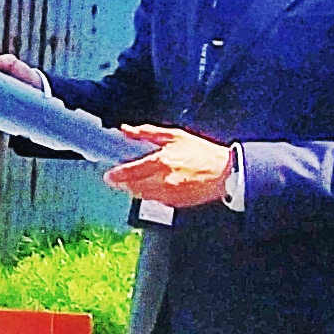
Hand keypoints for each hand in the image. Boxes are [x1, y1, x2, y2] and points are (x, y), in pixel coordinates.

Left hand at [102, 126, 234, 207]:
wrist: (225, 172)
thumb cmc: (202, 152)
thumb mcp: (174, 136)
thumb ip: (147, 133)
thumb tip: (126, 129)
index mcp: (161, 162)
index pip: (130, 172)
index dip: (116, 175)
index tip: (108, 176)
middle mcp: (163, 181)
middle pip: (132, 187)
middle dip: (122, 183)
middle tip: (117, 179)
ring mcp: (169, 194)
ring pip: (141, 196)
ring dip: (134, 189)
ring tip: (133, 181)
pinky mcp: (175, 203)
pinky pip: (154, 201)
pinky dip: (149, 194)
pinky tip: (152, 186)